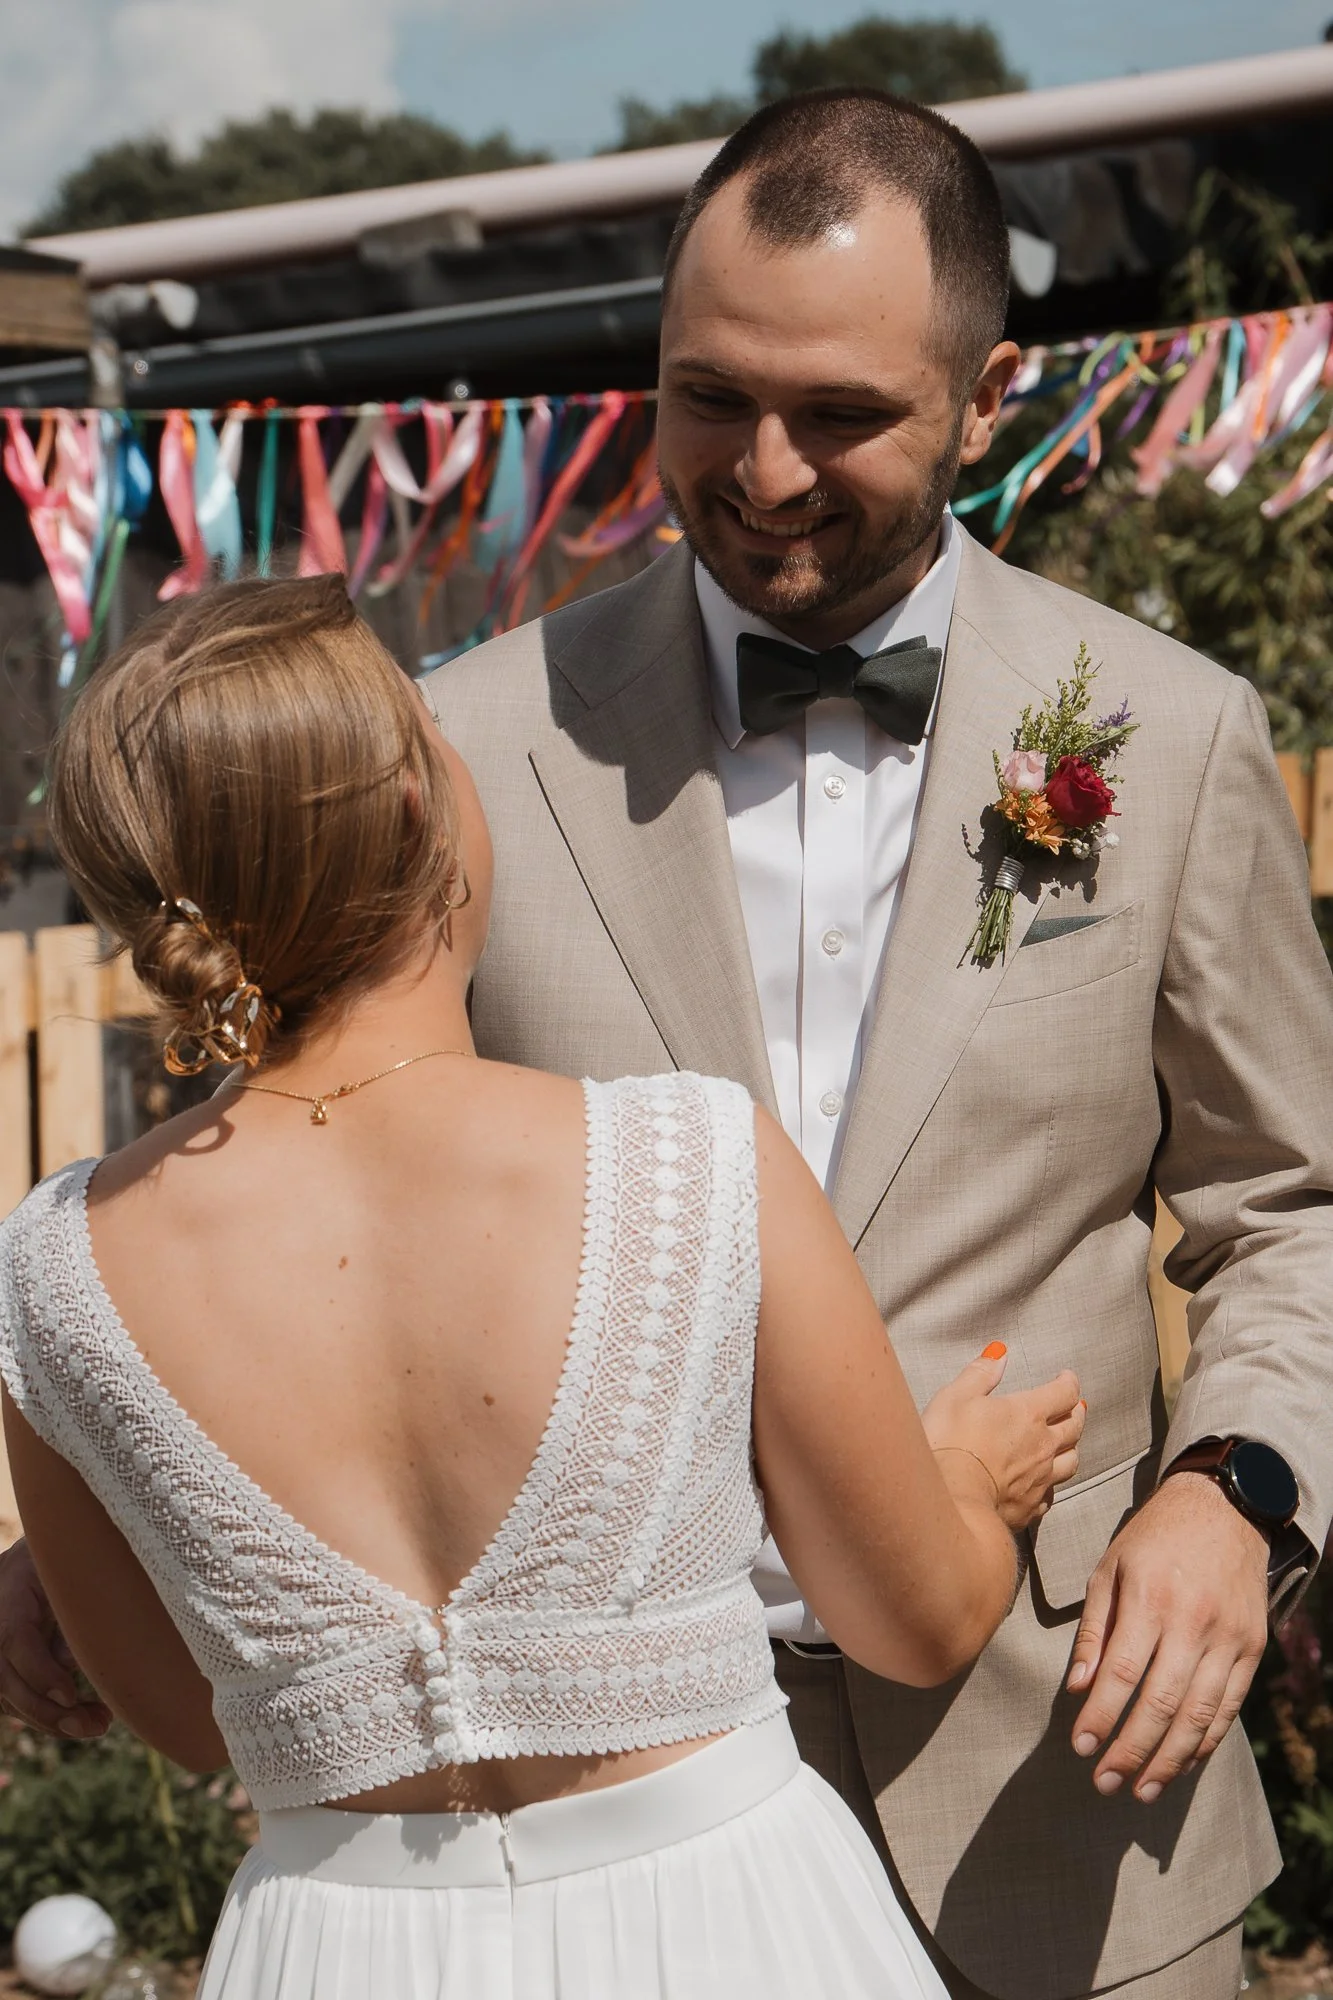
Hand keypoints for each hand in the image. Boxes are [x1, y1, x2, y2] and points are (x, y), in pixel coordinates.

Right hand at [0, 1538, 110, 1738]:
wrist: (25, 1568)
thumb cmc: (56, 1567)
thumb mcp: (67, 1574)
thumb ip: (70, 1610)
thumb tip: (71, 1661)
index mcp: (10, 1602)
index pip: (15, 1641)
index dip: (41, 1672)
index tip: (70, 1695)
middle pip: (10, 1684)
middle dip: (51, 1712)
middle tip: (96, 1724)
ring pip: (14, 1702)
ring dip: (56, 1722)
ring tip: (100, 1724)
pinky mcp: (6, 1676)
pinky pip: (21, 1705)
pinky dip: (51, 1719)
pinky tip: (87, 1722)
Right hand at [923, 1345, 1083, 1531]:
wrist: (952, 1500)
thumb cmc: (950, 1443)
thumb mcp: (956, 1396)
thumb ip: (980, 1374)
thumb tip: (999, 1353)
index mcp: (1029, 1413)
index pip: (1064, 1393)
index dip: (1068, 1382)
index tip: (1065, 1377)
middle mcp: (1043, 1445)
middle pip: (1075, 1427)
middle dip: (1077, 1412)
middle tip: (1075, 1406)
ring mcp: (1040, 1479)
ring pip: (1071, 1462)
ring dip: (1072, 1448)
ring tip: (1067, 1443)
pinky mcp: (1031, 1506)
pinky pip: (1051, 1494)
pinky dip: (1051, 1484)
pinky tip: (1043, 1484)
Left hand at [1066, 1472, 1268, 1801]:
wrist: (1224, 1509)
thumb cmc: (1154, 1538)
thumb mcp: (1110, 1568)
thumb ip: (1094, 1629)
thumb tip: (1077, 1686)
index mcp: (1150, 1597)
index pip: (1122, 1673)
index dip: (1100, 1717)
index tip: (1080, 1748)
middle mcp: (1193, 1622)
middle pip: (1161, 1704)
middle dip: (1131, 1751)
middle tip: (1105, 1784)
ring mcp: (1228, 1638)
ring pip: (1200, 1715)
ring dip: (1169, 1761)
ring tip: (1142, 1790)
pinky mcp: (1252, 1648)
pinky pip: (1230, 1707)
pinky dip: (1205, 1741)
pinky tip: (1182, 1763)